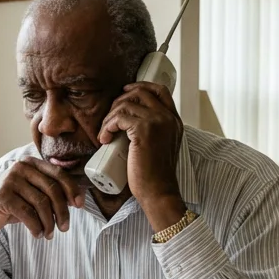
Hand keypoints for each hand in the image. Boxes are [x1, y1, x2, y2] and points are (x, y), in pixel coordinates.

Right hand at [0, 156, 85, 248]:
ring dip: (49, 223)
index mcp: (31, 163)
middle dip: (62, 211)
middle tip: (65, 227)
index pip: (59, 174)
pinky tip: (37, 234)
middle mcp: (21, 167)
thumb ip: (50, 192)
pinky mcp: (3, 196)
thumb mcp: (32, 194)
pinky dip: (36, 227)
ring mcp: (10, 181)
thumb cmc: (11, 203)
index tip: (80, 205)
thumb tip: (77, 199)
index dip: (72, 190)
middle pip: (53, 190)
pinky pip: (28, 214)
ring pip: (41, 204)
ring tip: (49, 234)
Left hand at [97, 82, 185, 226]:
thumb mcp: (160, 146)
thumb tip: (129, 121)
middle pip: (140, 92)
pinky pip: (119, 117)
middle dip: (119, 101)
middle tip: (109, 119)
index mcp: (174, 120)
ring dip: (110, 117)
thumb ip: (154, 131)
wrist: (158, 191)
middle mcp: (168, 117)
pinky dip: (107, 126)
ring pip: (125, 104)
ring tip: (105, 133)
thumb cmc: (154, 174)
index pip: (160, 90)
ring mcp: (157, 122)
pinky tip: (104, 139)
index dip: (140, 87)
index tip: (125, 92)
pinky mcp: (144, 130)